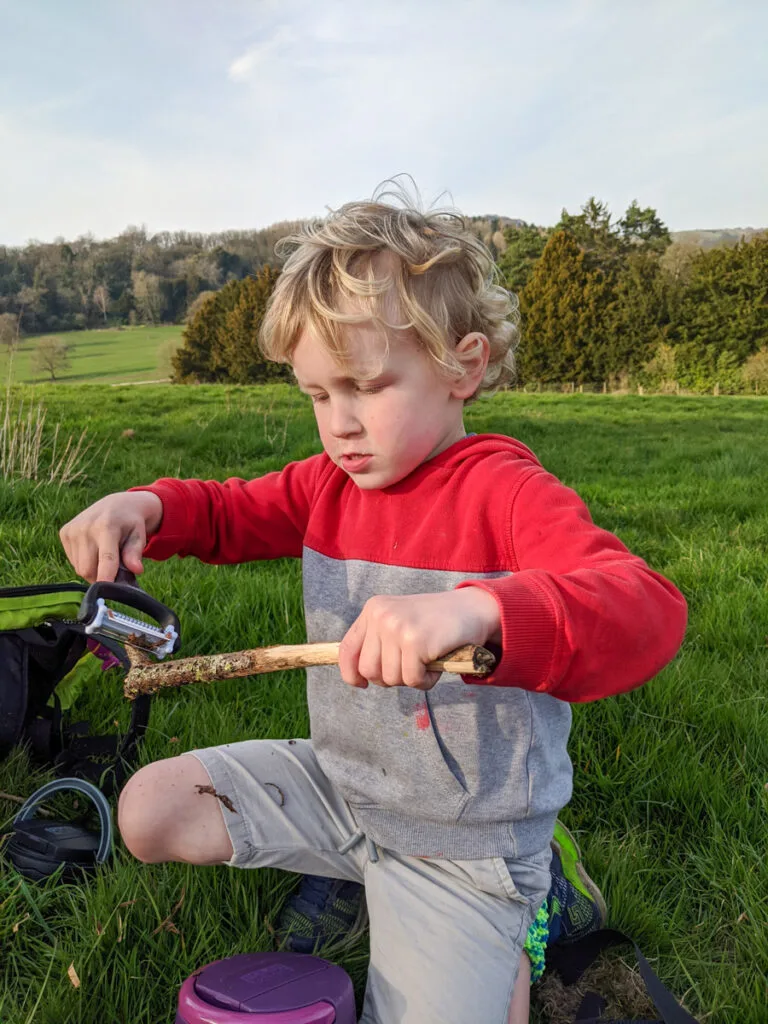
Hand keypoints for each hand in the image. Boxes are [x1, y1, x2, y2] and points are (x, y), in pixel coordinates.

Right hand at [59, 490, 163, 582]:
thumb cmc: (130, 523)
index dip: (106, 577)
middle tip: (114, 571)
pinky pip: (73, 561)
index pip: (105, 559)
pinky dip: (84, 562)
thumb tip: (136, 570)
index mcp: (106, 527)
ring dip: (93, 570)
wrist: (116, 504)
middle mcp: (85, 527)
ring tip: (105, 556)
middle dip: (101, 577)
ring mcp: (72, 530)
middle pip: (88, 570)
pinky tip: (94, 550)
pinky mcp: (64, 533)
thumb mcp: (139, 535)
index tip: (106, 592)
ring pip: (79, 568)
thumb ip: (135, 553)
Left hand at [338, 588, 500, 690]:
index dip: (351, 673)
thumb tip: (359, 675)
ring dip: (412, 679)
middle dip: (390, 678)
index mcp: (373, 609)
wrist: (472, 608)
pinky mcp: (415, 641)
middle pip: (369, 670)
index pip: (347, 648)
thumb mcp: (400, 621)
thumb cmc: (436, 621)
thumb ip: (379, 641)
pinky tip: (436, 664)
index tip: (362, 684)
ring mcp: (397, 627)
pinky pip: (412, 680)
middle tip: (411, 668)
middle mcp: (381, 616)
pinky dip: (426, 681)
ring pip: (391, 678)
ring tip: (427, 662)